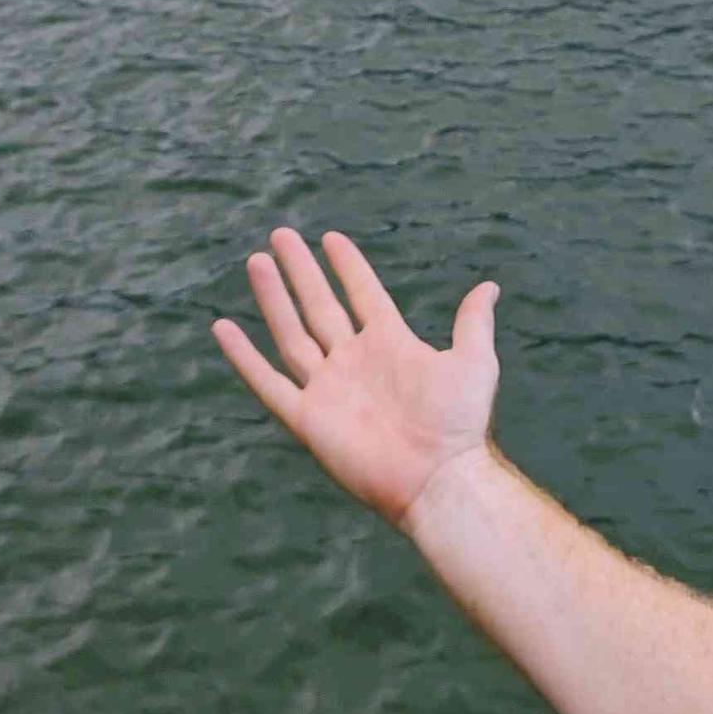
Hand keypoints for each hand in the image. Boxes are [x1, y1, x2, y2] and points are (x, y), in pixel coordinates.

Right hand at [212, 227, 501, 529]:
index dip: (347, 267)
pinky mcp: (307, 418)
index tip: (329, 238)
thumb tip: (489, 286)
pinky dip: (244, 358)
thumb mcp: (474, 362)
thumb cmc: (459, 425)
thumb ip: (472, 323)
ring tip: (257, 261)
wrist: (438, 478)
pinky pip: (268, 383)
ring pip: (292, 334)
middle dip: (301, 271)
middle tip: (281, 235)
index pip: (362, 294)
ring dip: (274, 299)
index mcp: (390, 344)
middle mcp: (354, 362)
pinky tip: (223, 328)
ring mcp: (328, 389)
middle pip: (319, 306)